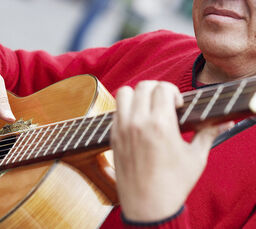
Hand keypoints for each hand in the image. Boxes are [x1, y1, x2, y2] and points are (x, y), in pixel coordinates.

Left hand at [111, 81, 232, 221]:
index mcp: (160, 124)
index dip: (173, 91)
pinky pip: (116, 111)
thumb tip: (223, 122)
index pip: (162, 87)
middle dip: (156, 89)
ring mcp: (122, 129)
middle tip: (163, 103)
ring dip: (136, 95)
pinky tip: (136, 122)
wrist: (147, 206)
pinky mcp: (113, 137)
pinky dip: (126, 109)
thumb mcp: (195, 158)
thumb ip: (208, 134)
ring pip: (123, 93)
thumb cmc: (172, 185)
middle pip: (142, 86)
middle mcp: (138, 123)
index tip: (177, 104)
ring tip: (147, 108)